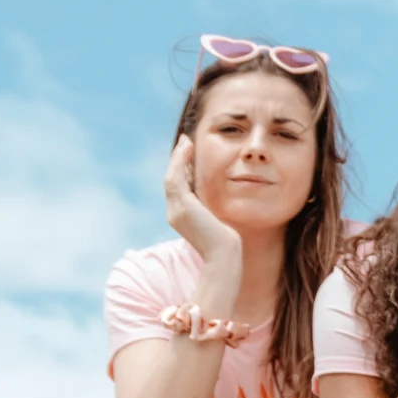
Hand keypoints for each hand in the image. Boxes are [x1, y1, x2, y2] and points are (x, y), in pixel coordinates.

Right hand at [162, 136, 240, 264]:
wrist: (224, 255)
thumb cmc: (226, 244)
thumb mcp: (215, 224)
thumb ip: (210, 213)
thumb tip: (214, 206)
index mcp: (181, 217)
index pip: (179, 188)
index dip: (182, 171)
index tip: (189, 157)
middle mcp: (174, 212)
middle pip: (172, 180)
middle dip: (178, 161)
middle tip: (184, 143)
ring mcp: (176, 209)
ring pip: (172, 177)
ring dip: (178, 157)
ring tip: (186, 142)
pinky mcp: (183, 206)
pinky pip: (176, 178)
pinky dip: (180, 162)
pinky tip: (187, 149)